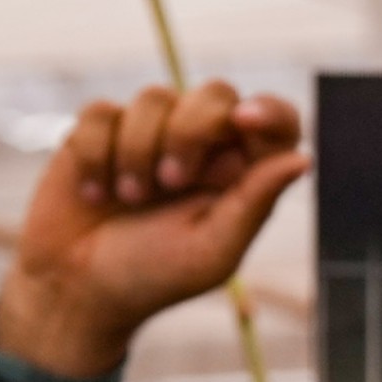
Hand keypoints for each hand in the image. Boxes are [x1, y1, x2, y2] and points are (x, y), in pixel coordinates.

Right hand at [0, 81, 309, 381]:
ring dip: (138, 150)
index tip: (245, 120)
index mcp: (243, 173)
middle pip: (217, 93)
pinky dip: (97, 152)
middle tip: (171, 182)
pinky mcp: (100, 132)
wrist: (77, 287)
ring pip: (156, 96)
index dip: (269, 111)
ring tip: (130, 198)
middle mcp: (203, 145)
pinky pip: (103, 112)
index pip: (276, 121)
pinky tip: (95, 192)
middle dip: (191, 131)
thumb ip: (255, 201)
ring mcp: (151, 132)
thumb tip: (304, 159)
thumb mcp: (213, 250)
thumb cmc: (154, 275)